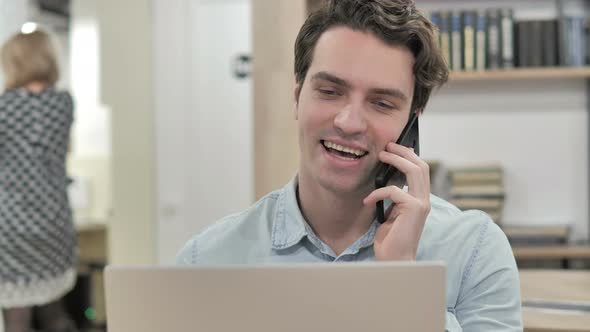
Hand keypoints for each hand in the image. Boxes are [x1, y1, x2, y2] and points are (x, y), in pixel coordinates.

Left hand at [363, 142, 430, 260]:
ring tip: (381, 155)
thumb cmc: (391, 239)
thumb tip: (387, 178)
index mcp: (421, 200)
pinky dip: (378, 192)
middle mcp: (425, 200)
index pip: (421, 171)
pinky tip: (367, 200)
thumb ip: (394, 197)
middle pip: (421, 166)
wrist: (395, 259)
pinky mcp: (413, 209)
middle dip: (404, 152)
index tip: (395, 147)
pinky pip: (393, 191)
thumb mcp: (392, 212)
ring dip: (396, 160)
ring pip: (414, 171)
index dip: (410, 156)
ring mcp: (421, 204)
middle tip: (388, 145)